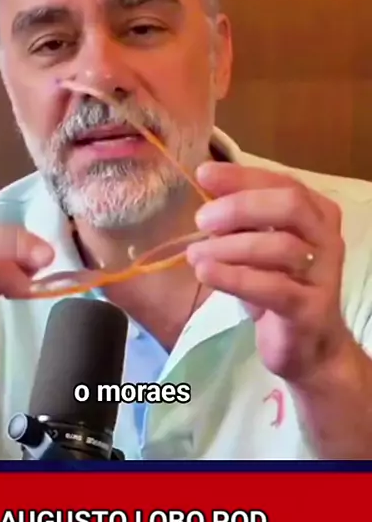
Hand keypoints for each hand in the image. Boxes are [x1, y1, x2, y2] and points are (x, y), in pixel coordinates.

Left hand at [186, 163, 350, 383]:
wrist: (310, 348)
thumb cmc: (279, 287)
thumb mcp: (258, 247)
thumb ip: (241, 220)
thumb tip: (208, 188)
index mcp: (317, 214)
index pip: (282, 183)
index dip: (242, 176)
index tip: (204, 173)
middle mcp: (327, 238)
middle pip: (289, 206)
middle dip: (240, 207)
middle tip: (202, 220)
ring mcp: (323, 275)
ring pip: (280, 247)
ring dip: (229, 247)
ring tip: (195, 254)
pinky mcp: (310, 310)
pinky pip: (273, 287)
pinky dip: (234, 277)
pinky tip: (206, 273)